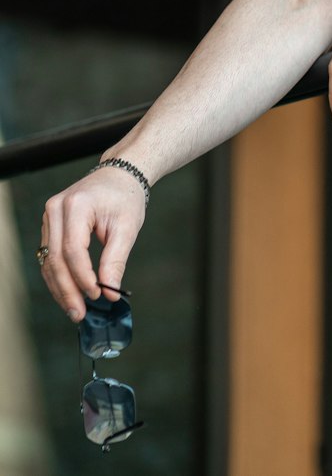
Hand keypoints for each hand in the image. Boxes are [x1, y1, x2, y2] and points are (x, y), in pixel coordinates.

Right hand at [39, 167, 146, 320]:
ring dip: (60, 288)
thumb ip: (116, 260)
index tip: (96, 295)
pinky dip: (59, 276)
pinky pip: (50, 255)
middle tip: (79, 313)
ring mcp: (49, 216)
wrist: (120, 174)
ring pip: (48, 261)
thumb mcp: (127, 227)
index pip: (73, 250)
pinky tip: (70, 293)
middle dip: (67, 290)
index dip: (82, 277)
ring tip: (74, 309)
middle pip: (55, 258)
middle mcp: (56, 209)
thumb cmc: (126, 197)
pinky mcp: (50, 224)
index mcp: (77, 205)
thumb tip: (110, 292)